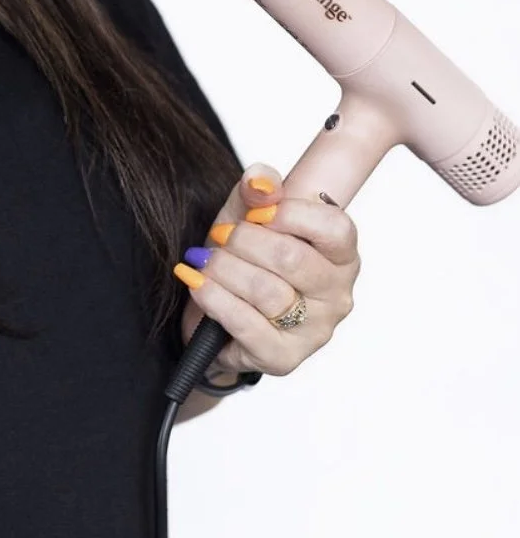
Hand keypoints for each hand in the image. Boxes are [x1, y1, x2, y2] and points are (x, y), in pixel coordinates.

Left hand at [173, 163, 360, 378]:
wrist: (215, 315)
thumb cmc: (242, 260)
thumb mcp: (245, 216)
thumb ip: (257, 190)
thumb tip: (261, 181)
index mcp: (341, 255)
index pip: (335, 228)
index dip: (289, 214)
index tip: (256, 212)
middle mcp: (337, 295)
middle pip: (292, 258)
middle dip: (243, 241)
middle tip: (220, 236)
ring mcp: (315, 330)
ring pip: (266, 290)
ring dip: (223, 268)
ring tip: (204, 260)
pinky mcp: (284, 357)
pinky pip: (246, 324)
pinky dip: (214, 297)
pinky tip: (197, 283)